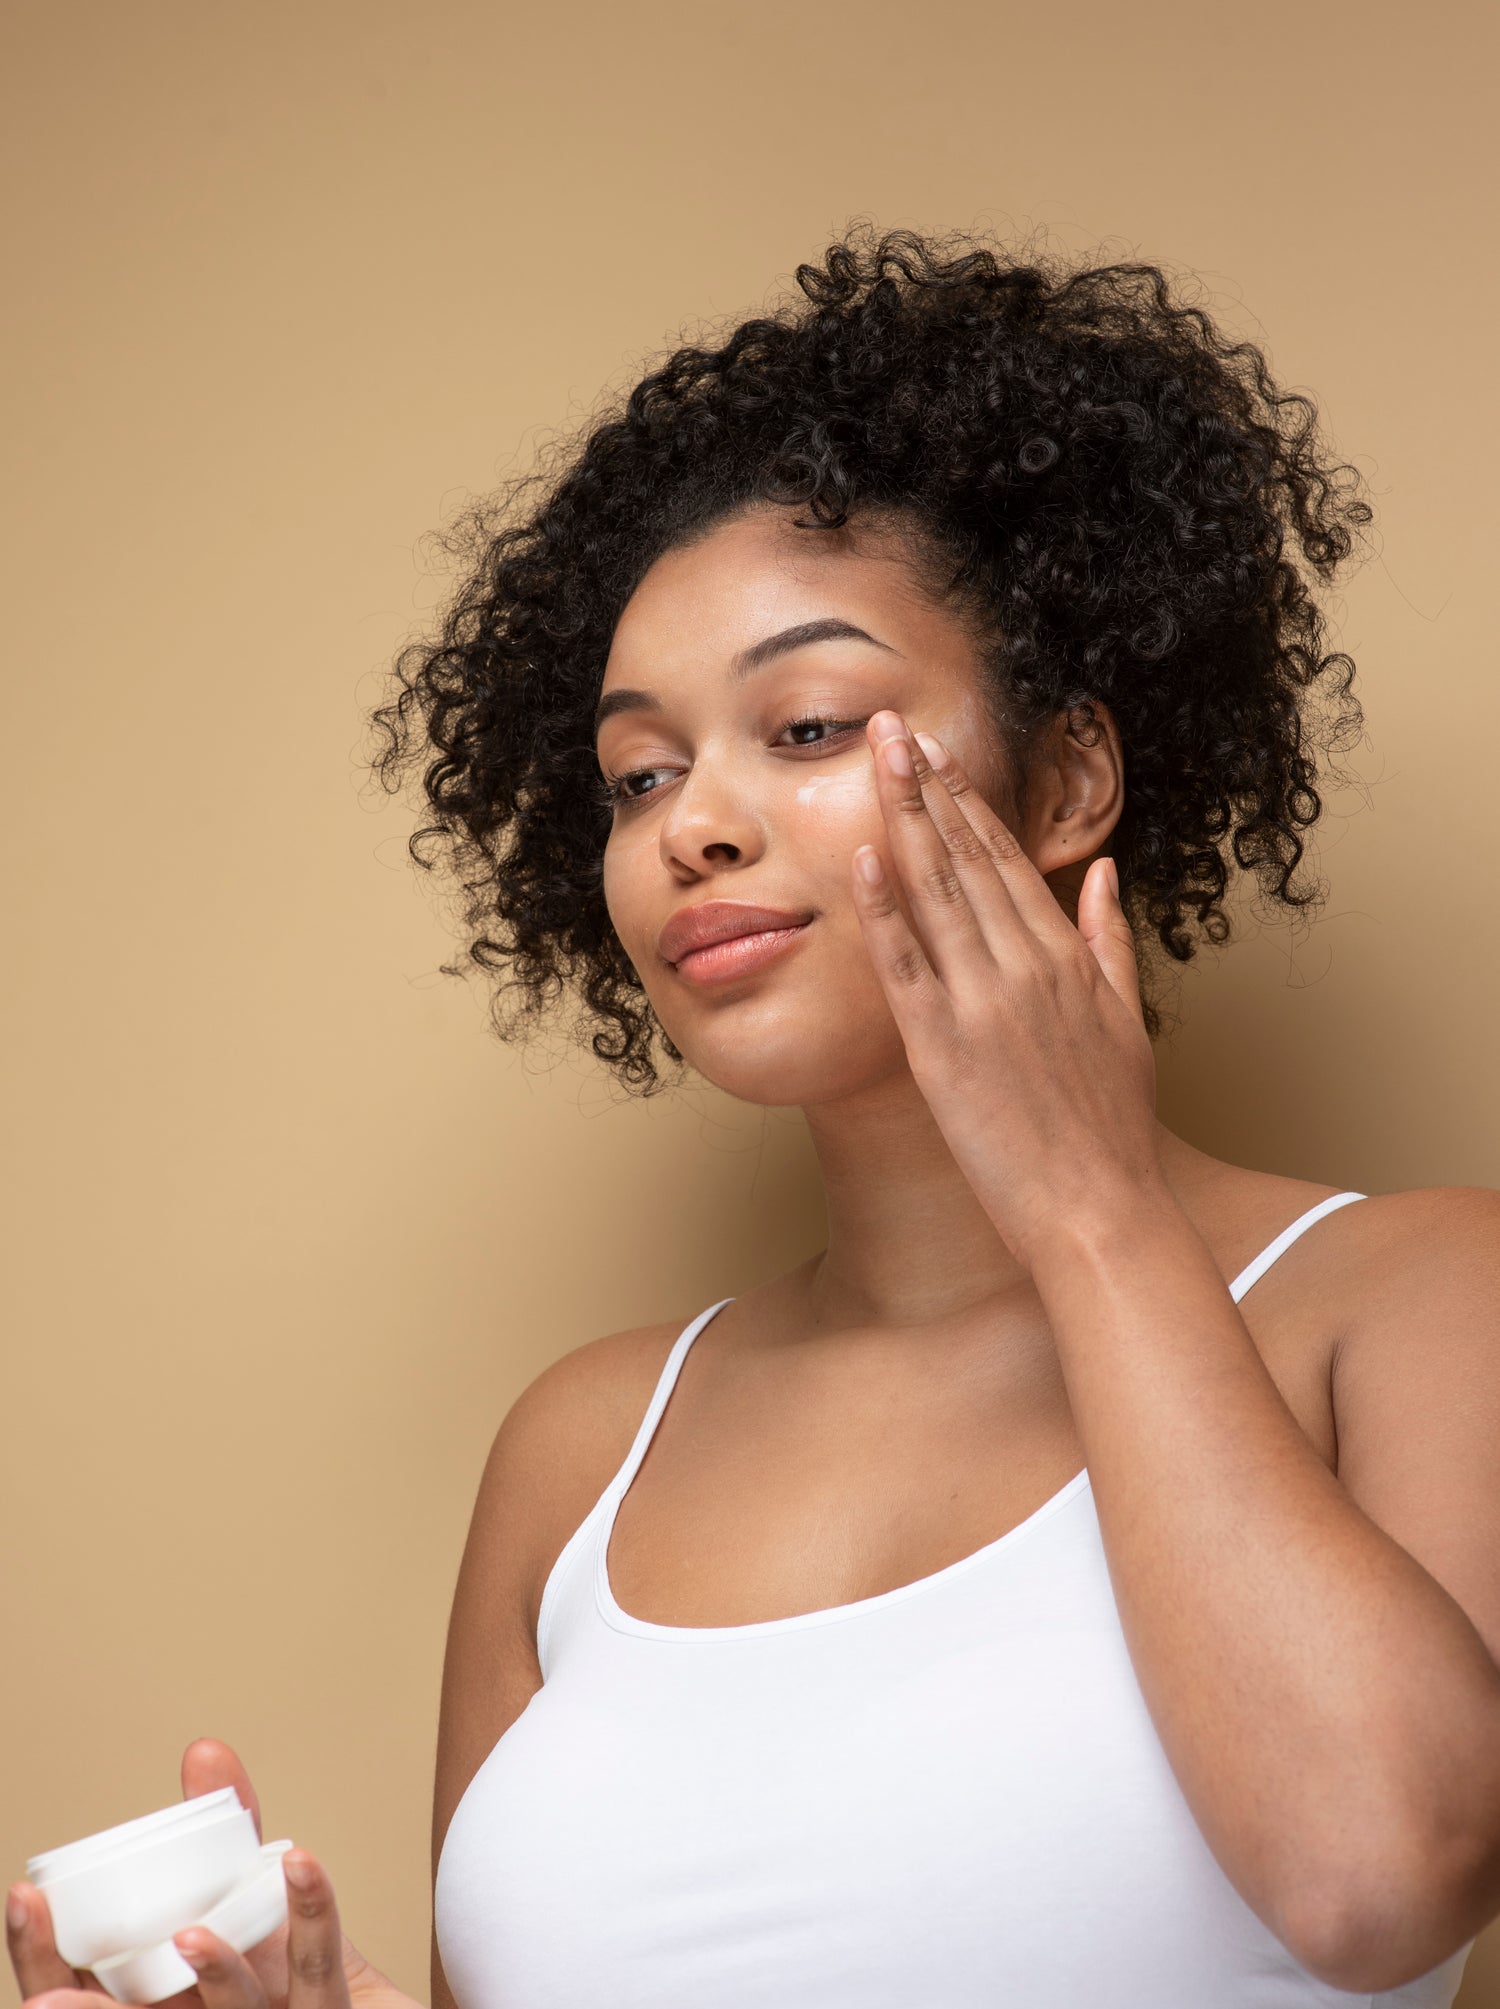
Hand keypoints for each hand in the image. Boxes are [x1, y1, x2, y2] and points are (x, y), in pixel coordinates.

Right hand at [7, 1739, 416, 2008]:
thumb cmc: (291, 1972)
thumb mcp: (247, 1906)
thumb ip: (227, 1834)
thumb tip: (204, 1750)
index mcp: (165, 2004)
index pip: (78, 1995)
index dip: (42, 1960)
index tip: (26, 1899)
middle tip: (54, 1994)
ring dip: (212, 1979)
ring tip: (193, 1936)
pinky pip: (320, 1966)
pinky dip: (311, 1913)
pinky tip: (300, 1863)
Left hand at [851, 709, 1162, 1267]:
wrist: (1101, 1210)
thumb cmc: (1112, 1126)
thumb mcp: (1128, 1019)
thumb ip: (1112, 938)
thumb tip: (1106, 871)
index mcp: (1066, 957)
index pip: (1008, 858)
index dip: (967, 799)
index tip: (936, 751)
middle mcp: (1025, 966)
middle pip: (967, 857)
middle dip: (926, 785)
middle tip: (890, 724)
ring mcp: (983, 1003)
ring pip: (936, 892)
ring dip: (902, 819)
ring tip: (874, 760)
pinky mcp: (944, 1048)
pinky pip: (907, 966)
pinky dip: (884, 909)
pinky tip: (863, 858)